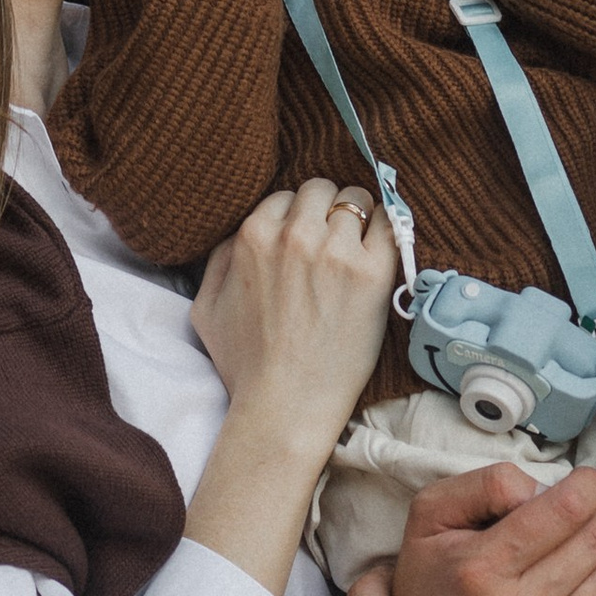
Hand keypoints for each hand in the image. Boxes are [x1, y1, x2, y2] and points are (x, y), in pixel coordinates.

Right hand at [192, 179, 394, 467]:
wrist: (286, 405)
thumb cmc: (245, 365)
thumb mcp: (206, 307)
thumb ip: (219, 258)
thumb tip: (241, 232)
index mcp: (253, 236)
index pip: (284, 197)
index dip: (295, 216)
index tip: (305, 238)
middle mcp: (294, 235)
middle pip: (320, 190)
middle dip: (326, 209)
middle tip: (333, 238)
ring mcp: (336, 252)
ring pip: (356, 200)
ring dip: (357, 217)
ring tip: (358, 245)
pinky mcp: (371, 272)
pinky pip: (389, 223)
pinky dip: (387, 228)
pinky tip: (381, 248)